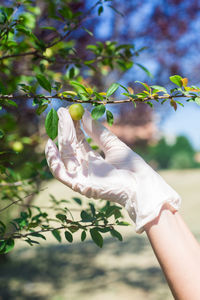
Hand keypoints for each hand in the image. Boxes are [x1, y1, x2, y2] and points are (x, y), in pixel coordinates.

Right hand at [45, 107, 180, 232]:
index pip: (78, 140)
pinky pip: (60, 174)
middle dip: (65, 128)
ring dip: (61, 137)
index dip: (72, 126)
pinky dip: (53, 161)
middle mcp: (84, 166)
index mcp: (93, 157)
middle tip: (62, 112)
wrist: (139, 183)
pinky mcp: (78, 185)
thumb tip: (84, 114)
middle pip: (70, 145)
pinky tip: (50, 144)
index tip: (68, 112)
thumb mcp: (112, 144)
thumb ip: (97, 131)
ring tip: (62, 119)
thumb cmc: (130, 166)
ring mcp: (80, 176)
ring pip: (65, 155)